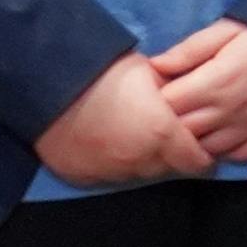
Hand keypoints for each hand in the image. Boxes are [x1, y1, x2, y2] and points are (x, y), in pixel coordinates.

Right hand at [29, 51, 211, 187]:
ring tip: (133, 138)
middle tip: (164, 136)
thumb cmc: (103, 70)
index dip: (202, 154)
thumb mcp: (151, 74)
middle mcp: (139, 161)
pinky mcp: (81, 176)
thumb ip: (176, 95)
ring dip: (142, 161)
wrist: (44, 81)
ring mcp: (108, 172)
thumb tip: (192, 104)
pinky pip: (108, 176)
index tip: (198, 145)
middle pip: (169, 169)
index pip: (198, 163)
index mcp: (162, 135)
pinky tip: (107, 145)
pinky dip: (113, 164)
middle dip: (172, 156)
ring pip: (138, 175)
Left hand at [147, 20, 246, 166]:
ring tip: (196, 124)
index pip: (166, 105)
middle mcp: (228, 112)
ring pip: (205, 149)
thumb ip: (188, 50)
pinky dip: (223, 150)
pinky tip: (221, 135)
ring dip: (195, 140)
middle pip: (182, 131)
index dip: (157, 100)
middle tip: (175, 110)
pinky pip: (235, 156)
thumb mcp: (225, 31)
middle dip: (172, 123)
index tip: (160, 92)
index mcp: (214, 83)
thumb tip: (154, 65)